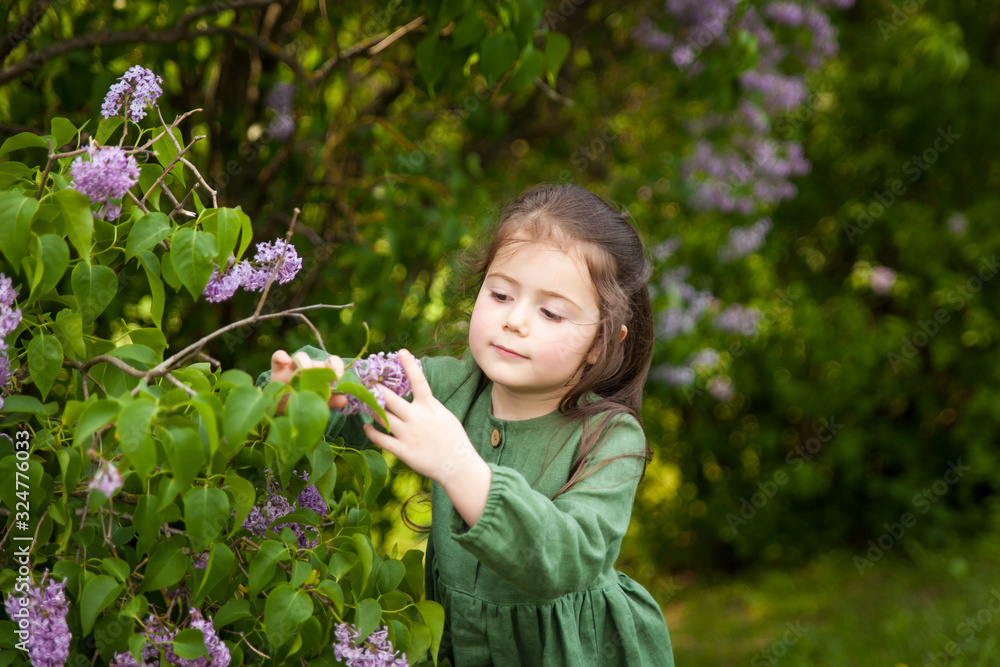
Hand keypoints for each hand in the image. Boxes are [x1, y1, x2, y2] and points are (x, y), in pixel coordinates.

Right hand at [269, 349, 347, 413]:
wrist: (284, 407)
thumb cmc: (305, 401)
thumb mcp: (318, 402)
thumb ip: (332, 401)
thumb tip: (344, 400)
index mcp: (322, 373)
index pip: (332, 362)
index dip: (337, 365)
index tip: (339, 376)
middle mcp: (310, 367)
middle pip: (317, 362)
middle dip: (321, 370)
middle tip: (319, 382)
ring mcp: (293, 367)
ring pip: (300, 357)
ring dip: (305, 364)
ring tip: (304, 374)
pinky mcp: (278, 369)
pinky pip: (277, 357)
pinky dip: (281, 356)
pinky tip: (285, 360)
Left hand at [362, 350, 481, 483]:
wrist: (458, 465)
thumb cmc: (454, 439)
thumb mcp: (444, 415)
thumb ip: (428, 405)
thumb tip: (417, 395)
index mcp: (430, 407)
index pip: (419, 380)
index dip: (409, 365)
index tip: (401, 351)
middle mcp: (417, 418)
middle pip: (390, 398)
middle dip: (376, 389)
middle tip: (365, 382)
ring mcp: (408, 434)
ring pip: (382, 417)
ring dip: (371, 409)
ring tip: (364, 403)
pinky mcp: (403, 451)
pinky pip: (381, 439)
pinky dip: (371, 432)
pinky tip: (366, 426)